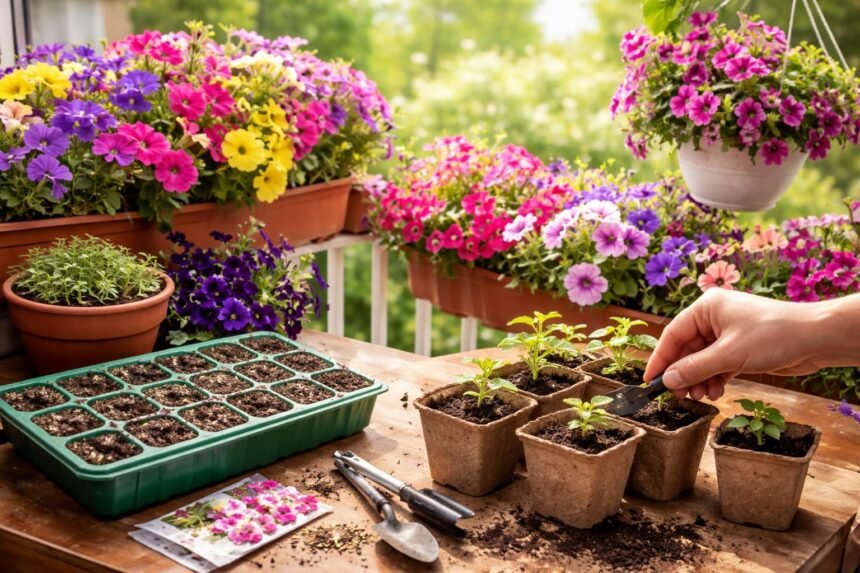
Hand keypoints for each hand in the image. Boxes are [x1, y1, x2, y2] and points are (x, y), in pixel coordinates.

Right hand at [644, 289, 840, 400]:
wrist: (815, 339)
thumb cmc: (773, 335)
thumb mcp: (729, 354)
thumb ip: (695, 368)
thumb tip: (667, 380)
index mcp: (706, 307)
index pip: (673, 334)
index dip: (660, 358)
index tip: (650, 380)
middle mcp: (714, 318)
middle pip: (686, 349)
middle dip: (683, 373)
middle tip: (678, 395)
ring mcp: (727, 333)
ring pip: (702, 359)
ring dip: (699, 379)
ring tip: (701, 396)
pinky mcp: (740, 348)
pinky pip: (717, 365)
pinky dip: (713, 378)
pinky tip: (715, 391)